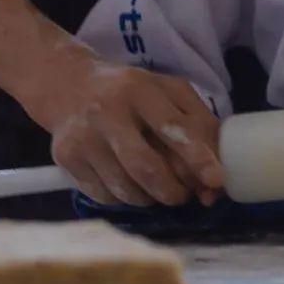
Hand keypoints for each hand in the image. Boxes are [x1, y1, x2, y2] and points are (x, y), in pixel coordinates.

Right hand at [45, 58, 223, 207]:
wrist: (67, 85)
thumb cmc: (131, 90)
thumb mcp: (168, 91)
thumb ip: (199, 125)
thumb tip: (215, 178)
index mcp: (138, 89)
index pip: (171, 127)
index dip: (197, 157)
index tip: (217, 180)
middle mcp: (107, 112)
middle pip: (146, 167)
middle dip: (173, 190)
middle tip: (185, 194)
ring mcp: (83, 138)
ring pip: (125, 189)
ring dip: (151, 198)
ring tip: (159, 187)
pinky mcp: (66, 159)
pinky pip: (105, 196)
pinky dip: (126, 199)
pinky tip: (131, 183)